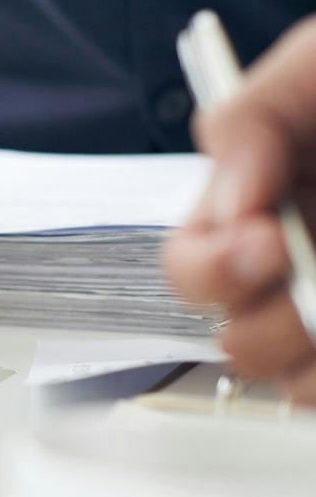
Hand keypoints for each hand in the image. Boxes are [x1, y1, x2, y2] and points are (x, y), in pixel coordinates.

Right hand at [165, 18, 315, 401]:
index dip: (211, 265)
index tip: (266, 241)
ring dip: (312, 351)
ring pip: (300, 380)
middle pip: (241, 340)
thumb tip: (230, 199)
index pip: (194, 262)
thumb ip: (254, 116)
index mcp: (267, 204)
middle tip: (314, 279)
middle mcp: (303, 265)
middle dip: (269, 322)